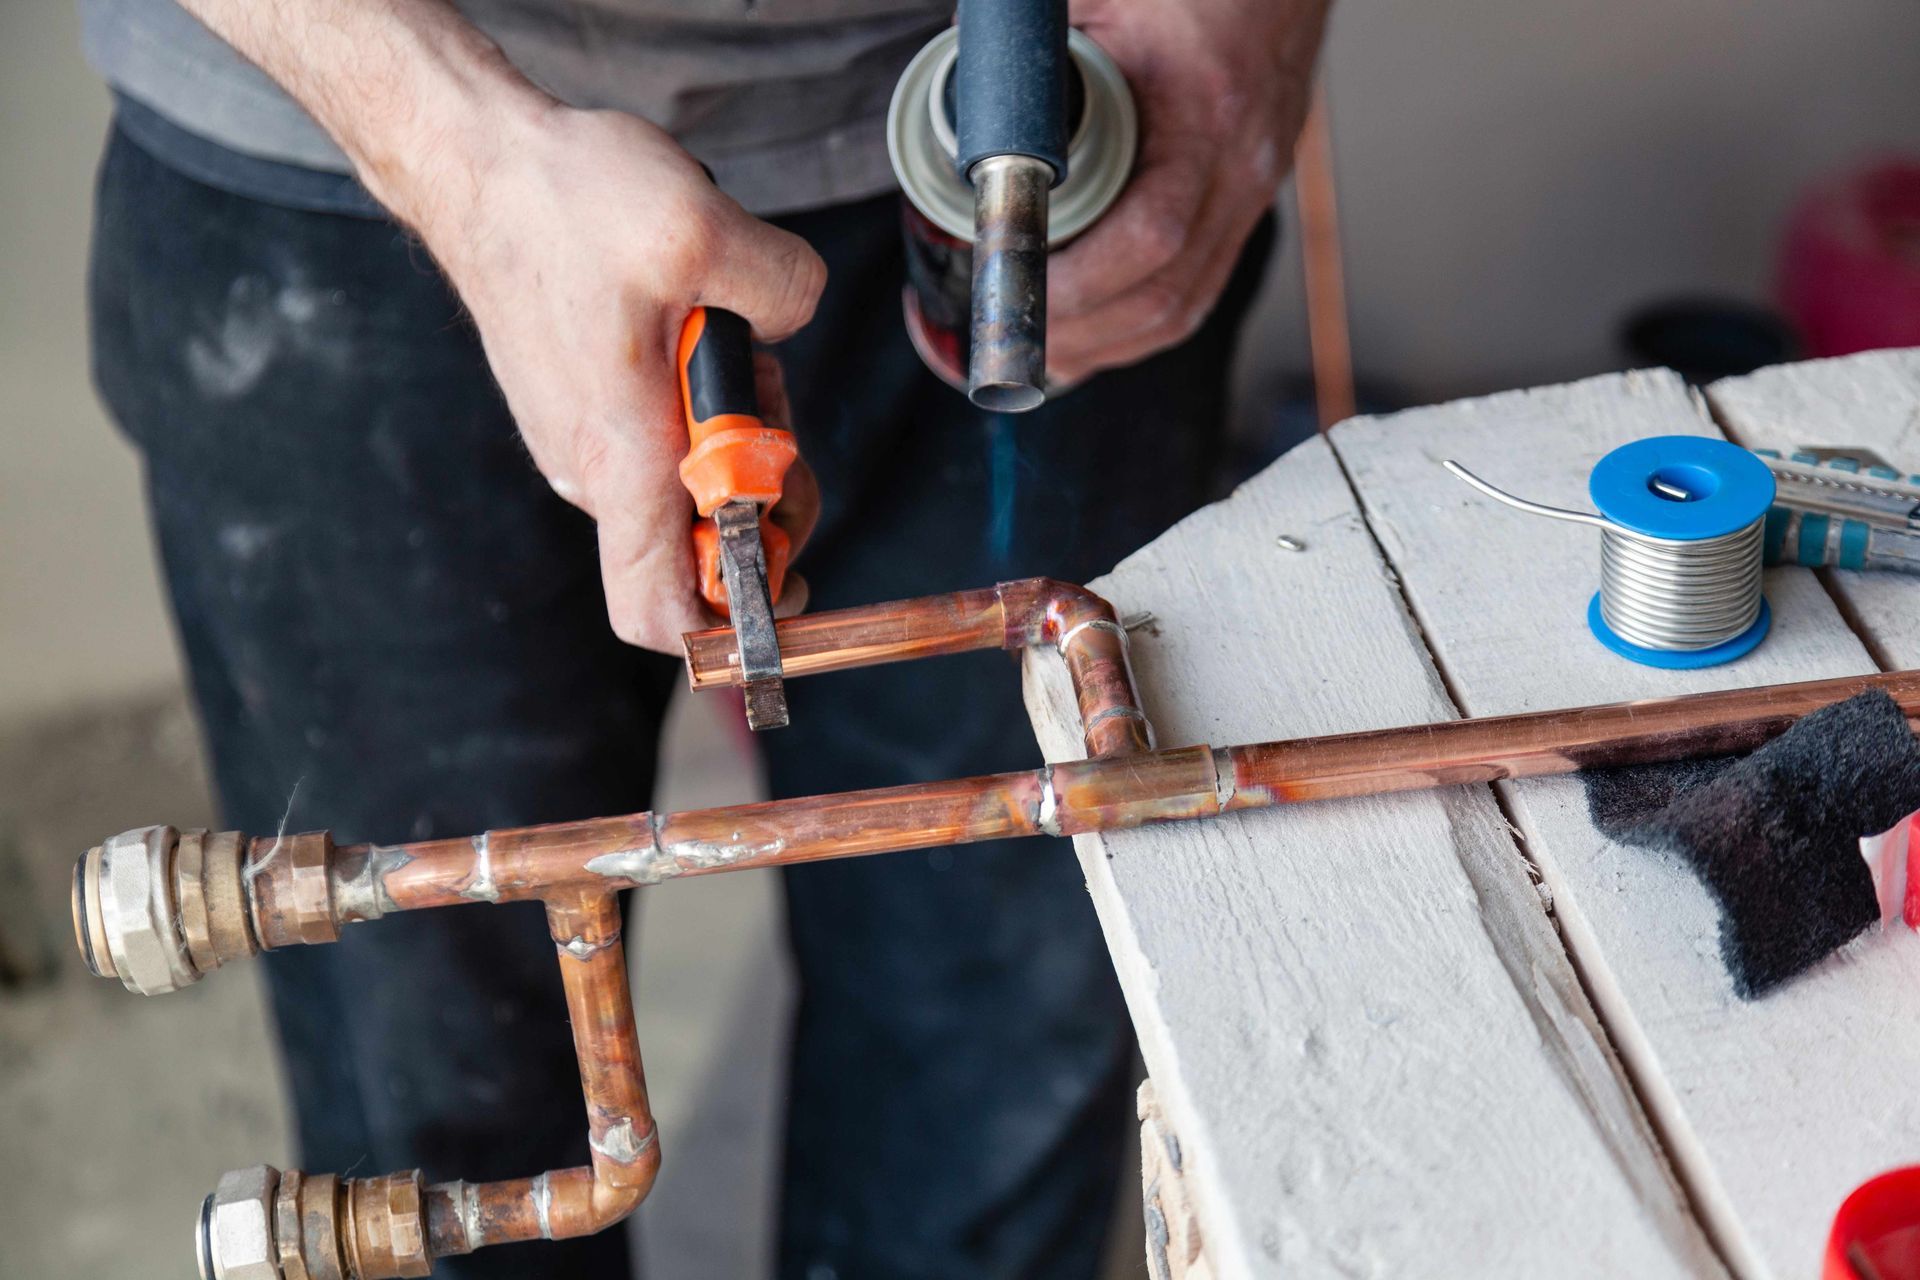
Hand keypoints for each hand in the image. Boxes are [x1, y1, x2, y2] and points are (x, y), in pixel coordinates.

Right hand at [412, 106, 825, 651]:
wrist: (477, 164)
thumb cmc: (562, 204)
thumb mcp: (697, 227)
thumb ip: (780, 289)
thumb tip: (792, 320)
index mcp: (622, 461)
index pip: (659, 613)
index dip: (732, 629)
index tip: (788, 584)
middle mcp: (599, 472)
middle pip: (709, 547)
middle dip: (769, 486)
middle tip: (770, 393)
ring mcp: (589, 444)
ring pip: (697, 484)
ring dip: (743, 430)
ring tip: (730, 341)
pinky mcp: (591, 410)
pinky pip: (670, 438)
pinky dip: (708, 400)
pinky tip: (705, 327)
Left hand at [1048, 0, 1328, 384]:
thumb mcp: (1105, 4)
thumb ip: (1040, 60)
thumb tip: (964, 103)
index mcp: (1207, 114)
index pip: (1150, 234)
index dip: (1081, 284)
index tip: (1018, 292)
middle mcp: (1242, 166)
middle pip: (1170, 295)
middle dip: (1084, 334)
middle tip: (1012, 341)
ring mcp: (1252, 190)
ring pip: (1187, 305)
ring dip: (1110, 344)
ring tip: (1042, 358)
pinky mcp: (1247, 201)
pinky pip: (1199, 285)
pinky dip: (1140, 321)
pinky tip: (1094, 336)